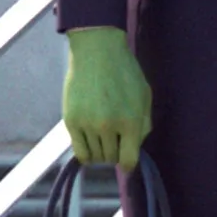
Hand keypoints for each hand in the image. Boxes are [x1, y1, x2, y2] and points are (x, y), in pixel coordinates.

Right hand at [61, 26, 152, 169]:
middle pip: (111, 158)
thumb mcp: (144, 96)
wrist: (97, 52)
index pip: (129, 160)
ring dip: (101, 152)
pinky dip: (86, 154)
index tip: (126, 162)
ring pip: (95, 157)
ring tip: (103, 137)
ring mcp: (88, 125)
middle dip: (115, 153)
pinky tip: (90, 144)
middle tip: (115, 140)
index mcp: (131, 121)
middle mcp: (108, 126)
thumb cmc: (125, 73)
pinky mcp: (71, 121)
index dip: (128, 164)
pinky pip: (79, 152)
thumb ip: (144, 125)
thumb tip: (136, 148)